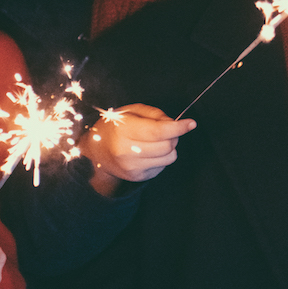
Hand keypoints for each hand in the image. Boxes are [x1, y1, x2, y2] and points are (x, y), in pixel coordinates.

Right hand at [79, 103, 194, 196]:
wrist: (96, 151)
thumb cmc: (116, 126)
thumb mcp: (131, 111)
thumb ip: (154, 114)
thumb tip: (174, 124)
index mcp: (123, 129)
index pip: (158, 131)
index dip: (178, 128)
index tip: (191, 123)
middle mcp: (126, 150)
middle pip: (167, 146)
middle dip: (174, 136)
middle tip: (169, 130)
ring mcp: (131, 167)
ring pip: (168, 158)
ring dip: (170, 148)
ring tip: (157, 142)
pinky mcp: (137, 177)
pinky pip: (162, 166)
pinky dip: (161, 157)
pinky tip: (149, 152)